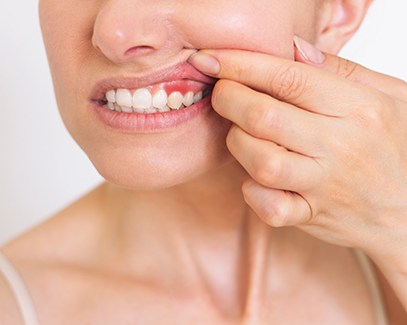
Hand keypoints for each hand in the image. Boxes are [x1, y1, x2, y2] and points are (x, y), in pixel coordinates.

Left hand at [189, 37, 406, 264]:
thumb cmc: (398, 146)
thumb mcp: (387, 95)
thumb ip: (339, 69)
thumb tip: (292, 48)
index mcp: (358, 108)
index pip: (288, 78)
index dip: (241, 65)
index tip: (211, 60)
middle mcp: (340, 146)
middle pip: (264, 117)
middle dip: (228, 99)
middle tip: (221, 93)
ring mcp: (324, 184)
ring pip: (261, 161)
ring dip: (237, 143)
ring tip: (241, 134)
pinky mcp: (312, 215)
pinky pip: (270, 207)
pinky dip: (251, 191)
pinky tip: (255, 178)